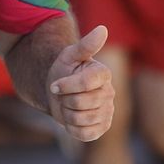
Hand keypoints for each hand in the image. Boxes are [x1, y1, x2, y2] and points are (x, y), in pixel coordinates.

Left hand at [47, 25, 114, 142]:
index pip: (84, 84)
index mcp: (103, 74)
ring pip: (81, 119)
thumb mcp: (69, 55)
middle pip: (80, 103)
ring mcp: (107, 112)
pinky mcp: (102, 128)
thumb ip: (86, 45)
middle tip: (63, 95)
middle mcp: (109, 93)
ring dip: (66, 114)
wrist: (59, 91)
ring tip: (67, 106)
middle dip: (64, 100)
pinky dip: (73, 128)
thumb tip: (103, 29)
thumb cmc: (64, 70)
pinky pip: (85, 134)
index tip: (54, 85)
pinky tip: (72, 118)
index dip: (65, 85)